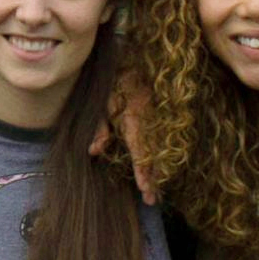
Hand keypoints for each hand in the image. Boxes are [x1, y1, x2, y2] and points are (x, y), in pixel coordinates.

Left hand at [106, 85, 156, 204]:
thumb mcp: (101, 100)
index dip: (143, 171)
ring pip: (162, 149)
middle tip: (151, 200)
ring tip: (154, 190)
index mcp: (135, 118)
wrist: (137, 60)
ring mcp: (160, 119)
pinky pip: (163, 141)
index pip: (141, 151)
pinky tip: (159, 169)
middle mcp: (152, 122)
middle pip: (155, 155)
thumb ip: (99, 126)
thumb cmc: (114, 80)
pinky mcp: (164, 117)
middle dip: (153, 178)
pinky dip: (162, 156)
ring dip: (159, 170)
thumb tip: (94, 152)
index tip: (145, 189)